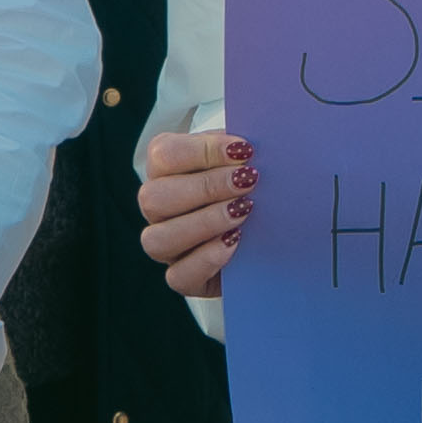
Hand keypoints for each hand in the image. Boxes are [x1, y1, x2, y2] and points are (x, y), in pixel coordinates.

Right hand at [132, 128, 250, 297]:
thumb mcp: (245, 158)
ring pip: (157, 240)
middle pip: (154, 198)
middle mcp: (157, 205)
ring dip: (203, 223)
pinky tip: (235, 243)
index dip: (202, 151)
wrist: (267, 230)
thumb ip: (242, 148)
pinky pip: (178, 276)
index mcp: (165, 167)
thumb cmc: (250, 182)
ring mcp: (165, 243)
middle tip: (248, 181)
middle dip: (205, 188)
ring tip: (243, 212)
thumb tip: (250, 146)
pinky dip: (206, 259)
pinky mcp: (183, 276)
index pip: (164, 154)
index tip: (244, 151)